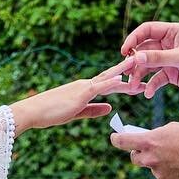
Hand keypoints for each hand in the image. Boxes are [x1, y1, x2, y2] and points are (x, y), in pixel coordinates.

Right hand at [10, 59, 132, 133]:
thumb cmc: (50, 113)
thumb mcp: (76, 113)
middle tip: (146, 64)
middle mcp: (86, 85)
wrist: (33, 112)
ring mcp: (83, 87)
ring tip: (139, 64)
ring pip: (108, 78)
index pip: (108, 84)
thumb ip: (93, 109)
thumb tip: (110, 107)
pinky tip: (122, 80)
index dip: (124, 81)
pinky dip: (111, 82)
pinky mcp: (80, 93)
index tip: (138, 79)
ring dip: (125, 72)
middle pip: (112, 77)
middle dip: (129, 72)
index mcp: (85, 89)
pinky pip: (98, 87)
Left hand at [108, 120, 178, 178]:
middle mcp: (151, 159)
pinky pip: (163, 174)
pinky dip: (168, 169)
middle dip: (138, 152)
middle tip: (145, 148)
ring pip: (151, 166)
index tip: (114, 137)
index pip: (122, 142)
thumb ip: (157, 135)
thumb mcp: (173, 128)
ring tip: (173, 154)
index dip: (116, 139)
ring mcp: (159, 173)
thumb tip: (150, 141)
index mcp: (150, 142)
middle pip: (134, 158)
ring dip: (156, 161)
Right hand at [120, 21, 178, 106]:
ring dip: (139, 75)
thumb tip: (136, 56)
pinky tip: (147, 93)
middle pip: (145, 49)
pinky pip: (156, 78)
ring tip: (133, 86)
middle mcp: (170, 44)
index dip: (133, 39)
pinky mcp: (172, 74)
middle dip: (135, 61)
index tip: (124, 51)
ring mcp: (170, 59)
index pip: (147, 30)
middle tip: (126, 72)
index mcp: (175, 32)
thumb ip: (159, 57)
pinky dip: (150, 85)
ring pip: (148, 65)